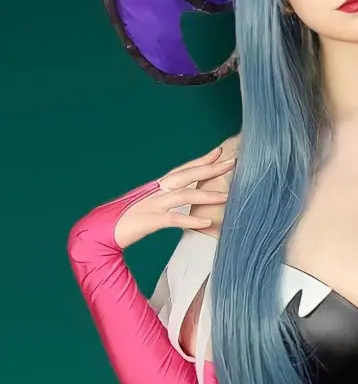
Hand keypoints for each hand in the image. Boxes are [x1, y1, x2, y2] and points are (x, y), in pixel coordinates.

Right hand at [114, 147, 234, 248]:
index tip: (219, 152)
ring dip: (207, 195)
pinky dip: (191, 219)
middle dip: (210, 169)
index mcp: (156, 187)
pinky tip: (207, 222)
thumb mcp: (148, 207)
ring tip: (227, 196)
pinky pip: (174, 219)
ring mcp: (152, 204)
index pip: (183, 169)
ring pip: (184, 195)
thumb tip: (184, 201)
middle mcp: (156, 191)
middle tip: (232, 162)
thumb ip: (166, 202)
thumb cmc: (124, 220)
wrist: (99, 231)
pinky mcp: (149, 221)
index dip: (201, 160)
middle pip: (187, 176)